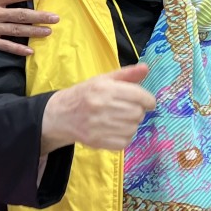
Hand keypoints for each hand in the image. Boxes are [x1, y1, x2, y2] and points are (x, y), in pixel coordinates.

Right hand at [41, 64, 155, 153]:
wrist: (61, 114)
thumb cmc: (85, 94)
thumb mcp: (103, 79)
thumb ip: (126, 74)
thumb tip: (146, 68)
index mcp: (104, 88)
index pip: (138, 96)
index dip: (149, 100)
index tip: (149, 102)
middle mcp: (102, 106)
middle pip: (137, 113)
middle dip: (139, 111)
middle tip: (131, 109)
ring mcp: (99, 126)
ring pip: (133, 128)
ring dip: (132, 124)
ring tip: (122, 119)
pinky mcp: (98, 141)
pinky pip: (125, 142)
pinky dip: (125, 136)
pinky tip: (117, 129)